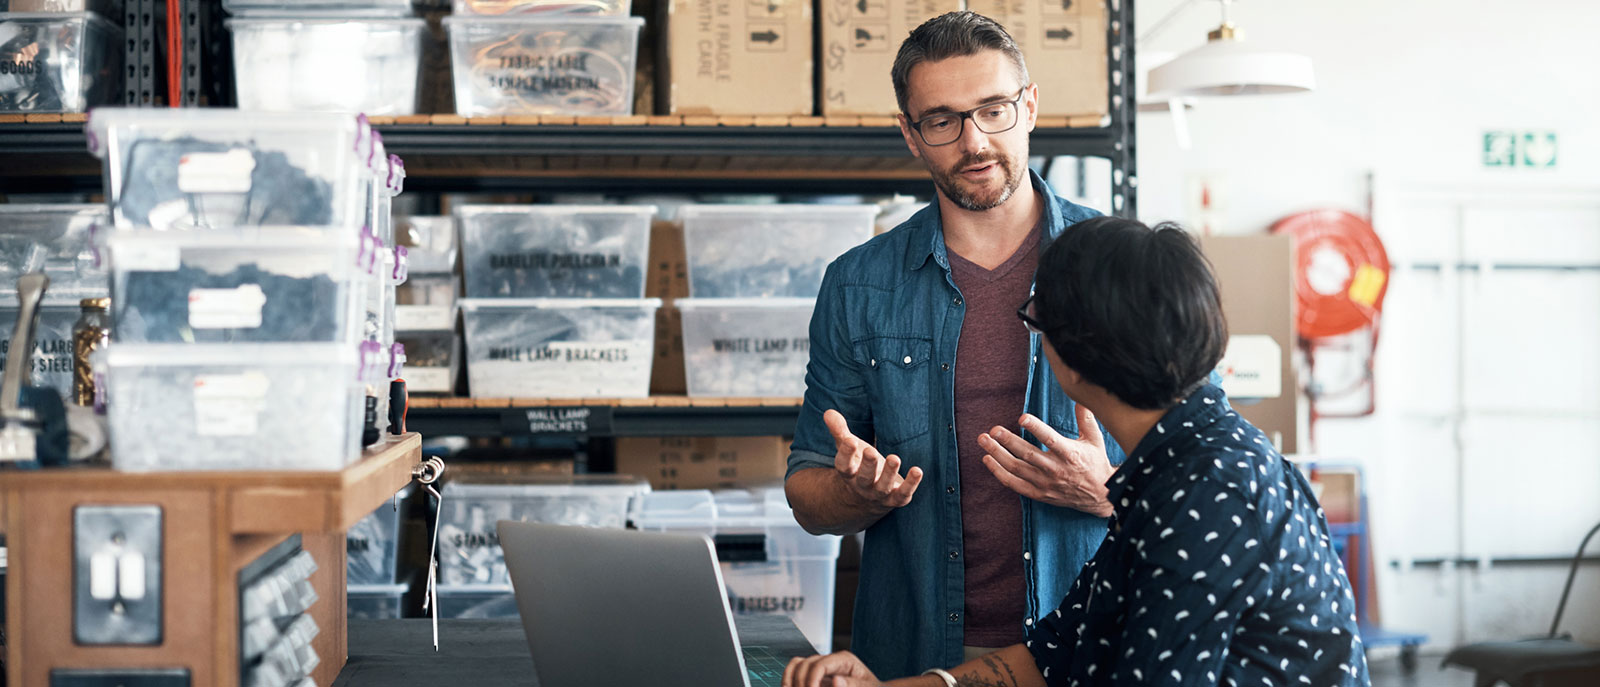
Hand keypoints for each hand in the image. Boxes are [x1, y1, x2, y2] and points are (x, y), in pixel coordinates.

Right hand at [784, 650, 882, 686]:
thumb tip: (835, 681)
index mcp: (844, 660)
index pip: (820, 664)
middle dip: (800, 682)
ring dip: (791, 680)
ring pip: (796, 665)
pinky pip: (795, 672)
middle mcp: (830, 660)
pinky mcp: (815, 676)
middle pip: (805, 664)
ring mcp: (820, 666)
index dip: (811, 679)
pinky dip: (790, 681)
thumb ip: (852, 685)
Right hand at [824, 409, 922, 509]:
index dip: (846, 454)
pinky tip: (917, 471)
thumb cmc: (858, 466)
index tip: (850, 440)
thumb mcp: (848, 448)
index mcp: (849, 473)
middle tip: (871, 451)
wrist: (865, 499)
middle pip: (864, 478)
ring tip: (894, 458)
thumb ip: (839, 431)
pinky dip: (911, 484)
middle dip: (868, 465)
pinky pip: (903, 494)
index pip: (844, 465)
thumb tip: (828, 412)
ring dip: (889, 474)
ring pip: (883, 487)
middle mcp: (862, 486)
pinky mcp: (896, 498)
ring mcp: (879, 494)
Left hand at [979, 404, 1113, 516]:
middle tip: (993, 430)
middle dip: (1008, 441)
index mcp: (1070, 454)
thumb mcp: (1095, 440)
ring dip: (997, 454)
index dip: (1036, 428)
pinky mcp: (1038, 493)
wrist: (1100, 495)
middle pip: (1027, 454)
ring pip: (1016, 468)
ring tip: (984, 440)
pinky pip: (1014, 484)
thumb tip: (1080, 397)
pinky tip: (988, 459)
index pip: (1050, 439)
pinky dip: (999, 473)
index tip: (1022, 417)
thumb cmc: (1095, 463)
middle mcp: (1055, 469)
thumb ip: (1085, 418)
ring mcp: (1045, 483)